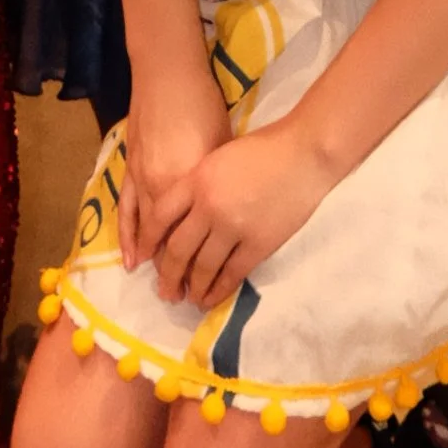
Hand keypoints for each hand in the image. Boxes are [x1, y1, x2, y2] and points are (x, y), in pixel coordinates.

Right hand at [119, 60, 232, 272]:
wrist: (168, 76)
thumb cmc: (204, 108)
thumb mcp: (221, 150)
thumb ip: (218, 188)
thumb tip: (227, 218)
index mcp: (189, 187)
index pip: (194, 237)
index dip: (201, 266)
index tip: (209, 290)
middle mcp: (162, 190)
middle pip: (170, 241)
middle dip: (177, 272)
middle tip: (185, 298)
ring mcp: (141, 181)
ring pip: (148, 231)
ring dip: (154, 260)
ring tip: (162, 288)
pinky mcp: (130, 170)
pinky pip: (126, 211)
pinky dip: (128, 236)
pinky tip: (131, 259)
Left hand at [150, 119, 329, 314]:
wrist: (304, 153)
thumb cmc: (262, 148)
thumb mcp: (218, 157)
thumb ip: (198, 184)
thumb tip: (183, 216)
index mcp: (196, 180)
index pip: (160, 217)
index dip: (148, 241)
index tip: (143, 257)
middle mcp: (208, 207)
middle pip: (177, 249)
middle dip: (168, 275)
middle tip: (165, 292)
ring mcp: (233, 228)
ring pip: (203, 267)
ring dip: (193, 287)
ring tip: (189, 299)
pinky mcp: (258, 244)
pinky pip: (232, 273)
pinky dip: (219, 290)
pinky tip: (212, 299)